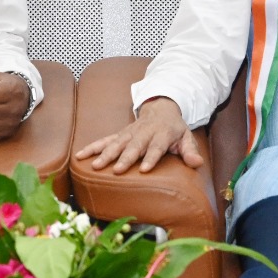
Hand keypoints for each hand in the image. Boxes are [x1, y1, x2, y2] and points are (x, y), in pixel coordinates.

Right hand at [75, 96, 202, 173]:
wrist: (160, 107)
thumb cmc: (174, 128)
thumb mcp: (186, 137)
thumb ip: (190, 151)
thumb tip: (197, 163)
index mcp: (162, 134)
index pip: (156, 146)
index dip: (151, 157)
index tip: (145, 169)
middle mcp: (144, 133)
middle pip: (134, 146)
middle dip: (125, 157)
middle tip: (117, 170)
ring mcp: (129, 133)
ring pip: (116, 143)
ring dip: (106, 154)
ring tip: (96, 166)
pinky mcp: (119, 134)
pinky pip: (104, 140)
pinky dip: (92, 147)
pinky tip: (80, 156)